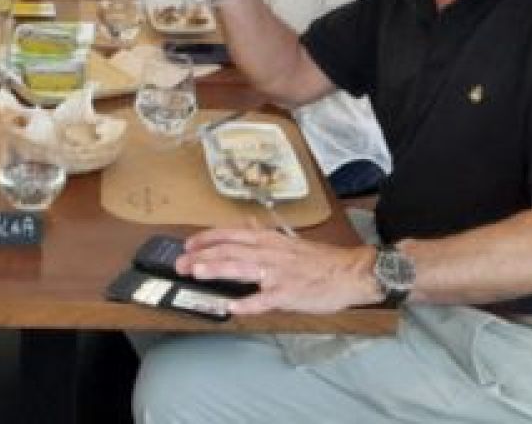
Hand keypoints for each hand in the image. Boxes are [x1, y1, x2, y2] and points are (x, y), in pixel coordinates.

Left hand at [176, 227, 378, 315]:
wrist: (350, 272)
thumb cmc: (320, 261)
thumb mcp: (289, 241)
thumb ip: (265, 236)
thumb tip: (247, 226)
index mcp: (268, 240)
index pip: (230, 234)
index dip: (206, 238)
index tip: (187, 244)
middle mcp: (269, 252)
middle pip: (230, 250)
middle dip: (202, 255)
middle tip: (181, 263)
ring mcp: (278, 273)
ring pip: (243, 267)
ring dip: (218, 269)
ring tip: (198, 273)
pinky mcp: (289, 293)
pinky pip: (265, 299)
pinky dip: (248, 302)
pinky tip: (233, 306)